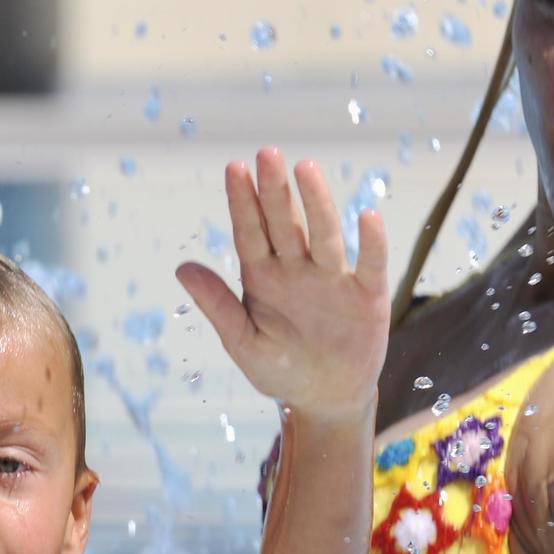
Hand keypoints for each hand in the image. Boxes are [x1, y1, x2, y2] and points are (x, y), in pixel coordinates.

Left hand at [174, 149, 389, 419]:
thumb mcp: (243, 342)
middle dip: (275, 190)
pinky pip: (370, 265)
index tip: (234, 168)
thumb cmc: (281, 370)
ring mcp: (333, 279)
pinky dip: (370, 244)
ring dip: (316, 203)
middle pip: (285, 223)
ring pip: (324, 235)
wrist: (327, 399)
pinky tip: (367, 217)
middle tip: (267, 154)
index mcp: (264, 277)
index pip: (251, 232)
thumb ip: (218, 305)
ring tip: (305, 169)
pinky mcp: (367, 296)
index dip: (242, 202)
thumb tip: (182, 268)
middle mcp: (298, 269)